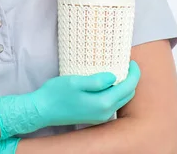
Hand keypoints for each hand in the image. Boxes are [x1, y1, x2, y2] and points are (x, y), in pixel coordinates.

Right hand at [0, 60, 140, 138]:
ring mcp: (100, 116)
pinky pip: (112, 103)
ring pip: (120, 100)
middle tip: (126, 64)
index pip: (128, 86)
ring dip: (123, 86)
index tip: (132, 60)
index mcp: (103, 103)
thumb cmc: (57, 94)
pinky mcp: (94, 117)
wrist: (42, 110)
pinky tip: (107, 83)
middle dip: (131, 79)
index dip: (133, 73)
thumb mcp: (76, 81)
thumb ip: (97, 80)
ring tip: (118, 71)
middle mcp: (105, 112)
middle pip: (128, 94)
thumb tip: (114, 76)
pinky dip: (114, 92)